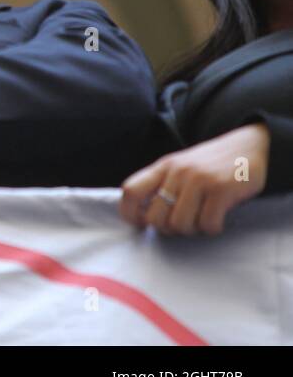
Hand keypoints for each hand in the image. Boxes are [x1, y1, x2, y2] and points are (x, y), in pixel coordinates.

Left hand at [120, 124, 269, 235]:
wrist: (248, 145)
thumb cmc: (210, 164)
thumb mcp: (179, 167)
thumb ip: (161, 184)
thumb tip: (142, 216)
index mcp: (162, 166)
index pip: (130, 191)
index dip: (129, 214)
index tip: (140, 225)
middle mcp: (177, 172)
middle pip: (154, 217)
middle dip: (167, 229)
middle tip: (182, 224)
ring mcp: (199, 180)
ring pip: (180, 224)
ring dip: (191, 230)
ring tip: (200, 220)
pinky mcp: (221, 189)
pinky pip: (207, 225)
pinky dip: (212, 229)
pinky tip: (217, 219)